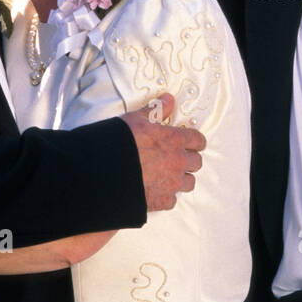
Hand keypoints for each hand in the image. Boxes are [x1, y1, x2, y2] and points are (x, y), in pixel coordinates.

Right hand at [120, 93, 205, 211]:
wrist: (104, 173)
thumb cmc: (119, 143)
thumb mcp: (137, 119)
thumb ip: (156, 110)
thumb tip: (169, 99)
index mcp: (174, 141)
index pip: (198, 140)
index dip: (195, 141)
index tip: (192, 143)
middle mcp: (178, 163)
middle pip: (197, 162)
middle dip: (189, 160)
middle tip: (177, 158)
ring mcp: (171, 183)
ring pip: (189, 183)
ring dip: (182, 178)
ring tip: (169, 175)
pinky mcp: (162, 201)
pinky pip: (173, 200)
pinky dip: (167, 195)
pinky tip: (156, 190)